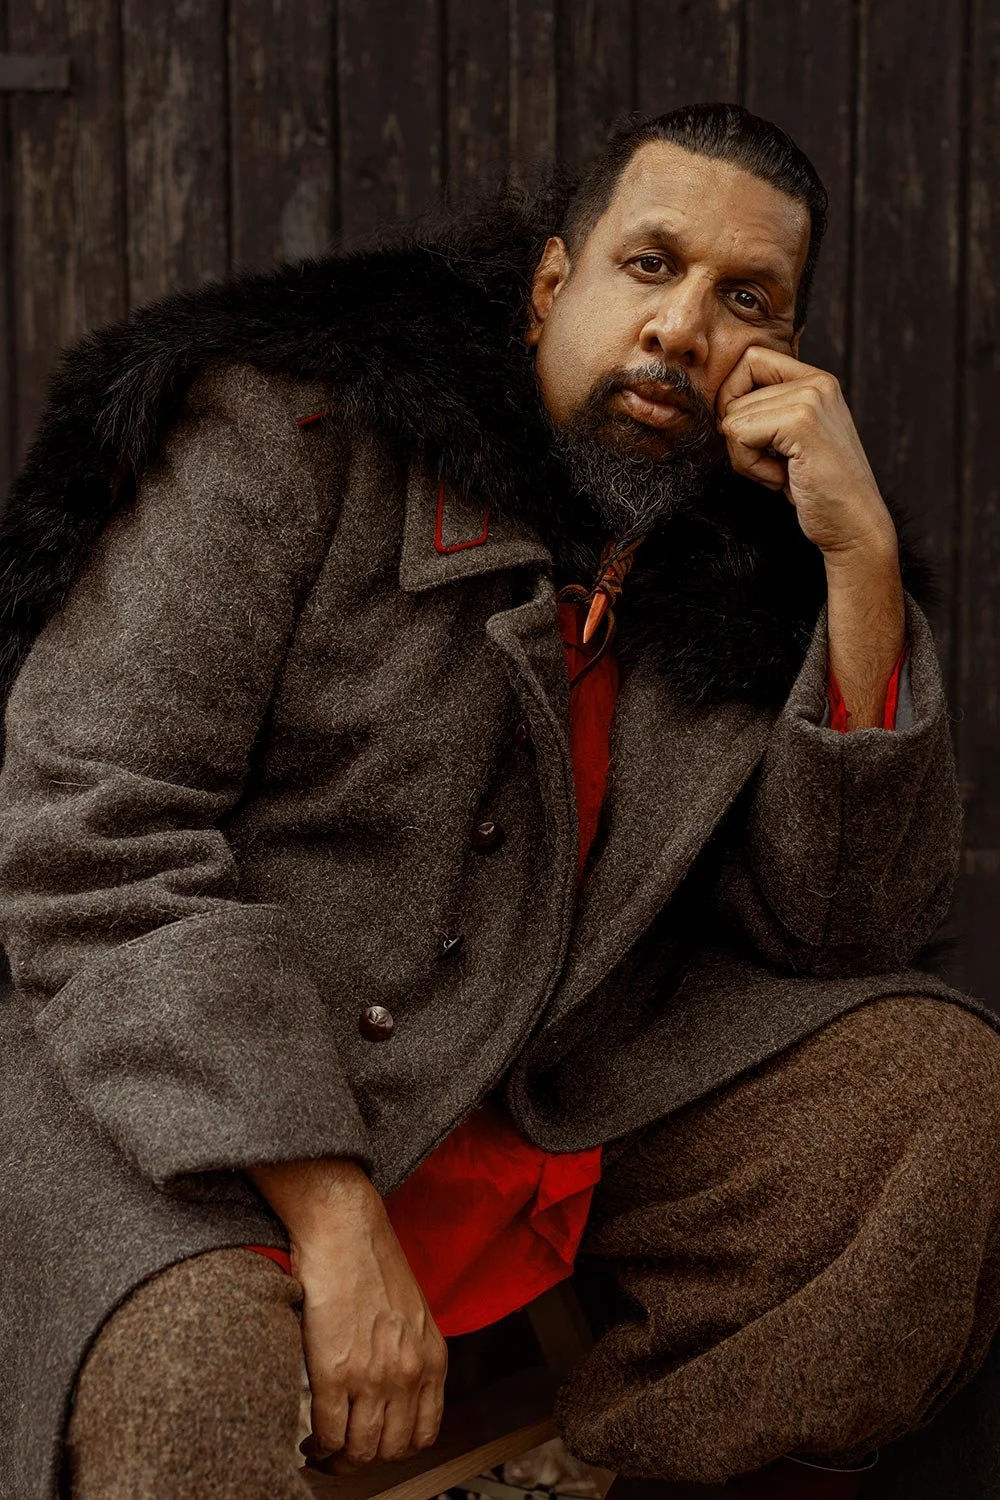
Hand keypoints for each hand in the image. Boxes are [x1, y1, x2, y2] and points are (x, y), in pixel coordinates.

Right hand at [246, 1158, 447, 1468]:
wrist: (344, 1226)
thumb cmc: (371, 1259)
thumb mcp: (411, 1311)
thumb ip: (409, 1353)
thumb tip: (393, 1392)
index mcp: (431, 1357)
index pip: (425, 1433)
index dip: (396, 1447)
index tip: (377, 1444)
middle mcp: (408, 1372)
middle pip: (391, 1449)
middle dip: (365, 1457)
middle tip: (344, 1452)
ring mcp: (372, 1376)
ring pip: (359, 1449)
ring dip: (338, 1457)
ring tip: (323, 1448)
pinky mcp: (334, 1372)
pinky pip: (329, 1433)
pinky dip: (317, 1445)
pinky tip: (309, 1436)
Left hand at [715, 346, 896, 563]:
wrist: (854, 526)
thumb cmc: (818, 491)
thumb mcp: (789, 443)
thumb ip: (765, 414)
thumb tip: (719, 408)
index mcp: (816, 382)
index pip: (750, 360)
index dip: (733, 397)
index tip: (750, 435)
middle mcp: (816, 382)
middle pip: (734, 390)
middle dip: (739, 437)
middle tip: (772, 464)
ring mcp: (810, 398)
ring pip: (732, 416)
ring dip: (745, 456)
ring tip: (781, 472)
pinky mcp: (801, 421)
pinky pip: (739, 434)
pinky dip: (750, 465)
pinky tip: (780, 478)